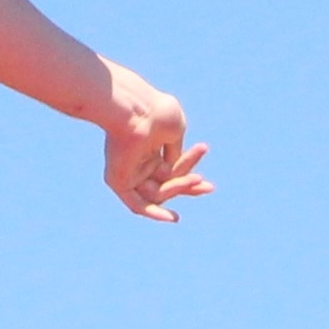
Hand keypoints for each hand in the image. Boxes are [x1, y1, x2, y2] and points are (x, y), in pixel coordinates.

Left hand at [99, 66, 215, 223]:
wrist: (137, 111)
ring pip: (158, 192)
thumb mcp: (175, 131)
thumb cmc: (156, 115)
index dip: (190, 178)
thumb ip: (176, 154)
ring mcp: (128, 172)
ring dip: (180, 188)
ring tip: (196, 178)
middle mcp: (138, 161)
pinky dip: (154, 213)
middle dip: (188, 187)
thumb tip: (175, 168)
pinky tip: (173, 218)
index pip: (171, 170)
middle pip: (166, 184)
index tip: (209, 185)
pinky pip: (137, 204)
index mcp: (150, 147)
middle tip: (209, 187)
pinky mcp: (118, 181)